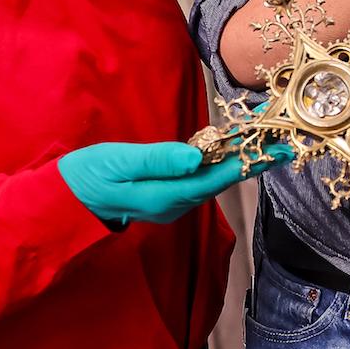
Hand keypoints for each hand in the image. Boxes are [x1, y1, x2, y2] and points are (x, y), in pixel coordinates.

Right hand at [59, 140, 293, 227]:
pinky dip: (219, 166)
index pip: (217, 177)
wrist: (65, 200)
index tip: (278, 150)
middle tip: (284, 143)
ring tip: (265, 145)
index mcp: (165, 196)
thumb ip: (156, 160)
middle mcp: (174, 204)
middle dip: (253, 162)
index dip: (250, 162)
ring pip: (213, 181)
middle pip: (222, 180)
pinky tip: (230, 154)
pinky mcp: (165, 197)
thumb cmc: (87, 175)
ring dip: (239, 164)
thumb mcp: (118, 162)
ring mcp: (170, 204)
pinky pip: (200, 181)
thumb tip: (196, 156)